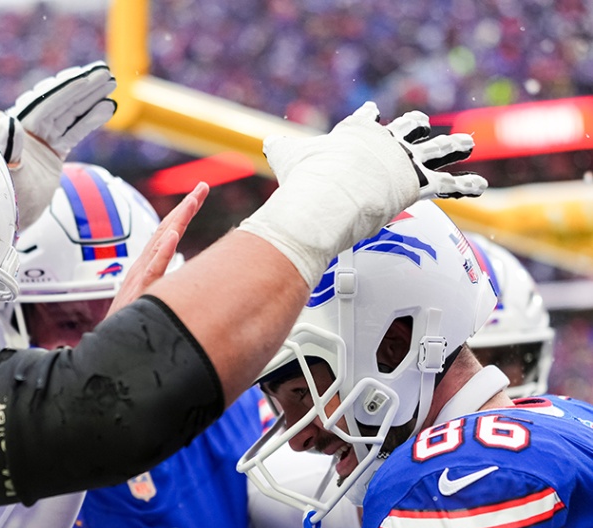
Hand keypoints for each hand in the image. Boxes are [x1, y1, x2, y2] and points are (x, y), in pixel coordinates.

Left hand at [0, 62, 116, 228]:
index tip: (84, 77)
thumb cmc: (2, 201)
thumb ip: (6, 147)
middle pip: (58, 103)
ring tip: (111, 86)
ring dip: (90, 100)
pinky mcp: (51, 153)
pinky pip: (73, 131)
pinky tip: (107, 108)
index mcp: (13, 128)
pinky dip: (89, 120)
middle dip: (82, 88)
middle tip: (106, 74)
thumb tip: (8, 119)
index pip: (43, 103)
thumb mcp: (4, 176)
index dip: (64, 90)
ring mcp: (40, 140)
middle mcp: (26, 129)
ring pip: (69, 114)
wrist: (7, 223)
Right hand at [107, 181, 208, 317]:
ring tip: (192, 201)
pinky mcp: (141, 291)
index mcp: (146, 266)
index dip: (182, 213)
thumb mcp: (149, 299)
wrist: (107, 346)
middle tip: (202, 187)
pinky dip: (163, 252)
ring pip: (162, 242)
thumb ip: (164, 286)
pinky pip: (154, 269)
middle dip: (185, 207)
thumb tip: (184, 280)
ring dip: (177, 220)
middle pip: (166, 229)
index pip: (167, 232)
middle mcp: (143, 266)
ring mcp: (142, 277)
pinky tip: (174, 237)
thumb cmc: (129, 325)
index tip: (198, 194)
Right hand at [239, 101, 487, 287]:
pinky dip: (465, 185)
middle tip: (419, 125)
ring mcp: (402, 161)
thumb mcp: (287, 159)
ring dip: (452, 146)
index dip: (367, 119)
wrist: (323, 196)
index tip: (372, 114)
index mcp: (354, 135)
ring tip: (466, 143)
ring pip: (434, 149)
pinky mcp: (415, 182)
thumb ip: (279, 152)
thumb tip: (264, 144)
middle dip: (413, 127)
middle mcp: (382, 143)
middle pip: (404, 129)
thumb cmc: (305, 182)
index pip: (364, 122)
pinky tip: (481, 185)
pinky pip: (447, 183)